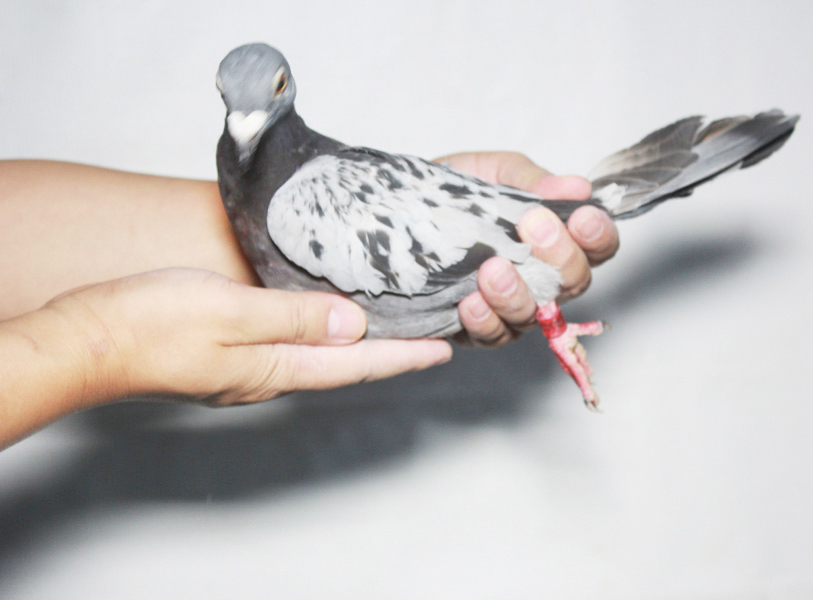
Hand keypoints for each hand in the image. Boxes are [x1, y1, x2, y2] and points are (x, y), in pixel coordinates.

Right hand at [42, 268, 451, 406]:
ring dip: (361, 346)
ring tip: (392, 329)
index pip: (355, 364)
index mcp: (275, 367)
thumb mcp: (230, 311)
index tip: (442, 350)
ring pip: (321, 357)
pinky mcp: (230, 355)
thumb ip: (293, 317)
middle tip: (430, 340)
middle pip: (345, 366)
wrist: (89, 341)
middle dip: (391, 354)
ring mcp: (248, 368)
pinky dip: (324, 335)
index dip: (402, 356)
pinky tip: (326, 320)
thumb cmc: (152, 324)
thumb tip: (351, 325)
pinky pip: (293, 347)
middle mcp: (269, 375)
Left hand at [436, 152, 619, 345]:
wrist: (403, 212)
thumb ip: (532, 182)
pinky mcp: (478, 328)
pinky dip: (484, 321)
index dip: (599, 236)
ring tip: (494, 269)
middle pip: (574, 284)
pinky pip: (492, 336)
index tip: (584, 216)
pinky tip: (470, 302)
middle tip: (534, 225)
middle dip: (558, 256)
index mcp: (557, 241)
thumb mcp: (492, 174)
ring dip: (517, 293)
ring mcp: (513, 308)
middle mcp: (543, 281)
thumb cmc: (456, 194)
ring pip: (534, 316)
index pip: (597, 248)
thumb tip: (577, 187)